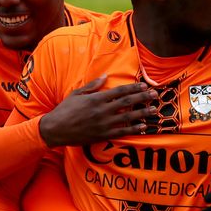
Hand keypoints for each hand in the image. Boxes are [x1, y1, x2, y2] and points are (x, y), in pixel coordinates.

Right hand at [39, 75, 157, 146]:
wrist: (55, 130)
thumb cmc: (65, 110)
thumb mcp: (77, 93)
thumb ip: (93, 85)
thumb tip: (105, 76)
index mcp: (96, 98)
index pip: (120, 91)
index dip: (134, 88)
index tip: (144, 86)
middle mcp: (102, 110)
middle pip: (127, 103)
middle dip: (143, 98)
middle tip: (155, 95)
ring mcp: (103, 124)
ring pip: (128, 117)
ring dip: (143, 113)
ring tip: (154, 110)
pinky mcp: (102, 135)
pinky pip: (122, 132)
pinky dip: (133, 129)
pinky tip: (143, 127)